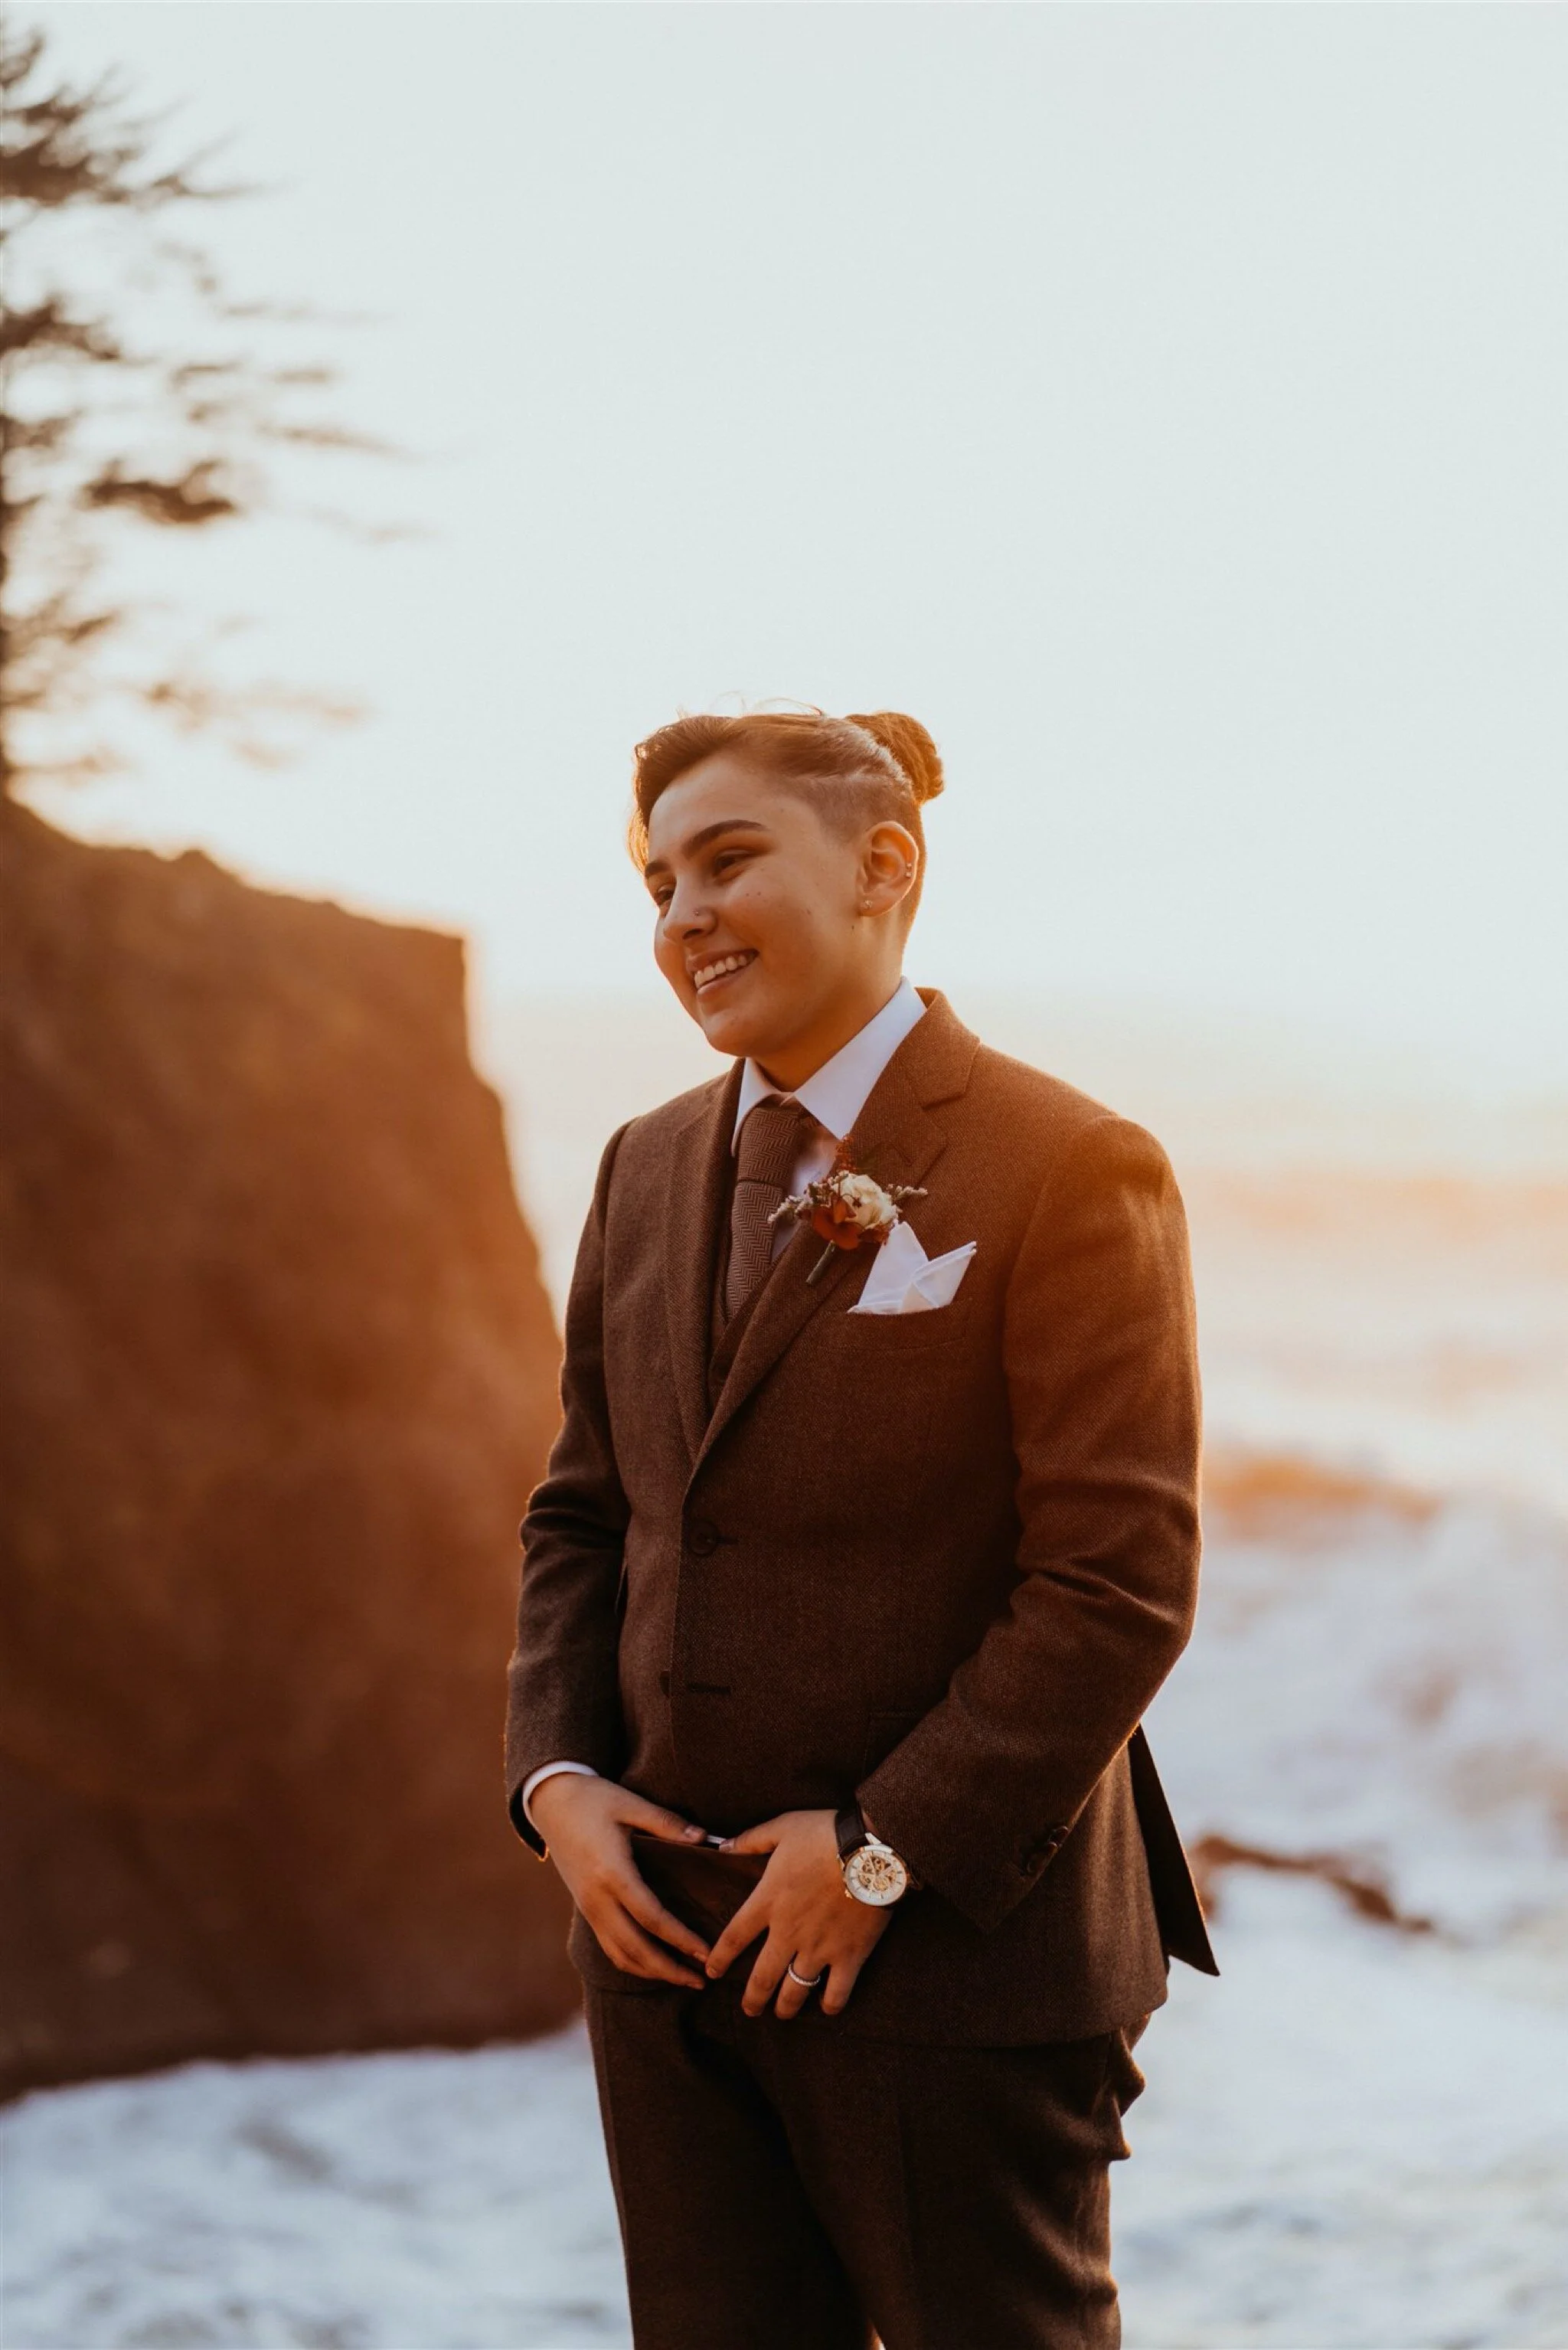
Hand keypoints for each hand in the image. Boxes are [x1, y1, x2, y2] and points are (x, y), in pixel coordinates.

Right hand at [531, 1773, 713, 1988]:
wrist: (551, 1802)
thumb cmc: (594, 1799)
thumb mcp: (631, 1803)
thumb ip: (667, 1823)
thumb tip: (705, 1839)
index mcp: (612, 1872)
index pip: (651, 1918)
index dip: (680, 1939)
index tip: (706, 1953)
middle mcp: (597, 1898)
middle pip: (635, 1949)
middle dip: (669, 1970)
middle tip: (702, 1982)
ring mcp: (588, 1907)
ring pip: (620, 1955)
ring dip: (652, 1972)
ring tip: (684, 1978)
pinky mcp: (586, 1909)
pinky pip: (609, 1947)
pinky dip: (634, 1963)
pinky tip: (655, 1965)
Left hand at [704, 1808, 894, 2018]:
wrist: (872, 1849)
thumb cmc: (825, 1833)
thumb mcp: (782, 1827)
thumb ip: (751, 1839)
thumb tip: (722, 1846)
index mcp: (769, 1901)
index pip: (734, 1937)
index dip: (720, 1958)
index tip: (712, 1971)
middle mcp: (788, 1932)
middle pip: (762, 1977)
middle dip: (752, 1999)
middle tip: (749, 2010)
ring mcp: (819, 1948)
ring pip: (795, 1992)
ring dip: (785, 2007)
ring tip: (781, 2013)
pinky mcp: (849, 1955)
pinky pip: (837, 1993)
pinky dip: (831, 2005)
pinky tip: (826, 2007)